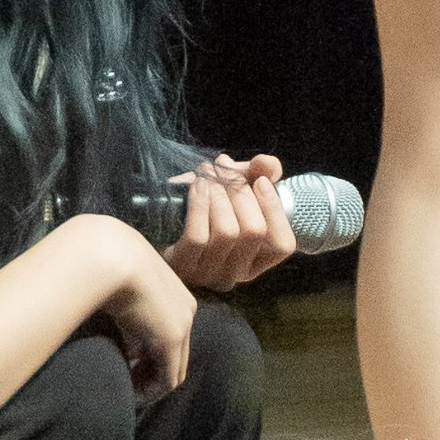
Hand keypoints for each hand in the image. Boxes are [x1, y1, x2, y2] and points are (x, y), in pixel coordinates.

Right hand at [81, 218, 198, 406]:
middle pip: (177, 355)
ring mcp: (182, 324)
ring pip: (174, 369)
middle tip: (129, 384)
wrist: (110, 254)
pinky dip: (150, 390)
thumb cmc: (108, 263)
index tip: (128, 365)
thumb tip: (120, 335)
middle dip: (152, 372)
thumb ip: (128, 310)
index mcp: (176, 294)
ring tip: (128, 392)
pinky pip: (167, 378)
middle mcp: (186, 310)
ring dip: (151, 383)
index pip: (172, 336)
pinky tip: (131, 394)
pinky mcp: (171, 339)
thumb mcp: (122, 286)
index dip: (151, 355)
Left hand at [163, 155, 298, 295]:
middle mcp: (236, 273)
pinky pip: (198, 236)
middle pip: (254, 231)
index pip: (283, 245)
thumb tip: (268, 165)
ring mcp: (209, 274)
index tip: (260, 181)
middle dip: (241, 192)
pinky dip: (199, 204)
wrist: (157, 219)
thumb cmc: (205, 204)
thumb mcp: (236, 187)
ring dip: (218, 193)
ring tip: (207, 173)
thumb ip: (260, 173)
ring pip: (227, 232)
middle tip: (225, 168)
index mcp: (257, 260)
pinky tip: (196, 185)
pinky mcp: (183, 268)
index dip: (275, 210)